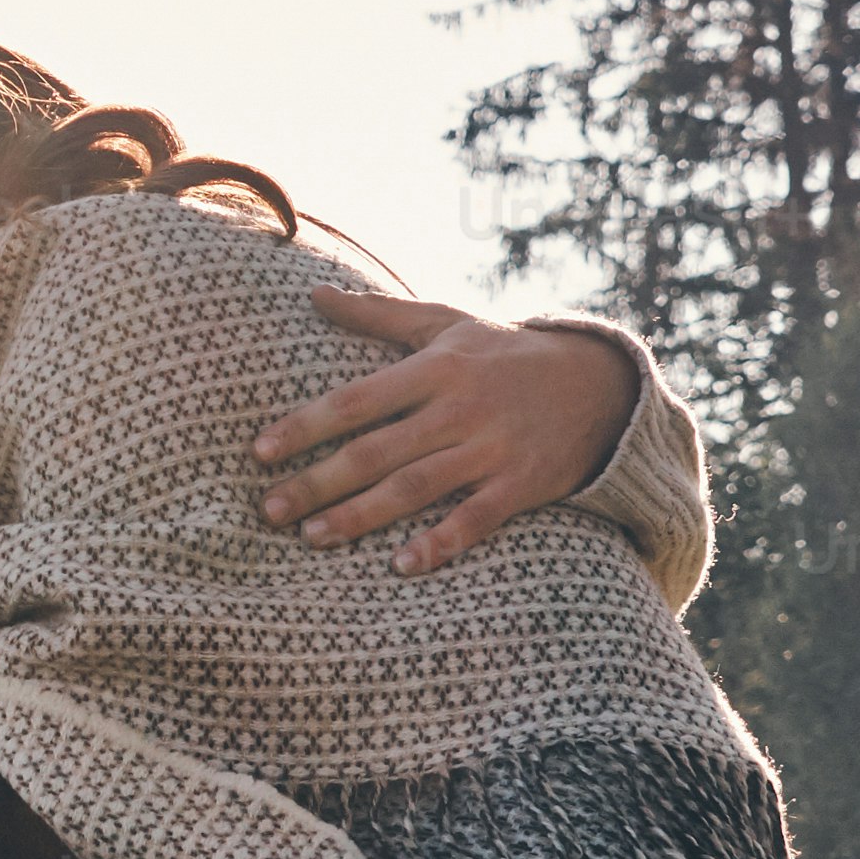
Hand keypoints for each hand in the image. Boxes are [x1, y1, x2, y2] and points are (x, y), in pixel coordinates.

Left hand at [252, 294, 641, 568]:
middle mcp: (459, 408)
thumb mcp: (446, 323)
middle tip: (268, 511)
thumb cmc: (505, 352)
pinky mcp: (522, 483)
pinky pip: (476, 518)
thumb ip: (378, 315)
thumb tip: (312, 294)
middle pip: (376, 451)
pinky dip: (440, 542)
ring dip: (361, 516)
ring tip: (313, 538)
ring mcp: (491, 448)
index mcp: (435, 368)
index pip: (356, 400)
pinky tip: (401, 564)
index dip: (304, 425)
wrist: (601, 381)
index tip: (258, 452)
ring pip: (416, 487)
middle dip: (318, 483)